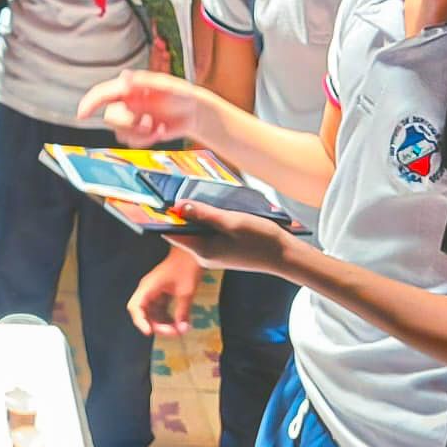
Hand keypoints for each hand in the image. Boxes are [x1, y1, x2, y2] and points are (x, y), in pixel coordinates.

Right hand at [77, 70, 204, 146]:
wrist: (195, 114)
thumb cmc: (183, 95)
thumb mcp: (167, 85)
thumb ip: (145, 81)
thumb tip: (125, 77)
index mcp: (128, 87)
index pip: (102, 94)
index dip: (89, 103)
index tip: (81, 115)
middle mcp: (126, 102)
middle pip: (110, 118)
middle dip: (129, 124)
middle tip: (148, 122)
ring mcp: (131, 117)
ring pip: (120, 132)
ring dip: (140, 134)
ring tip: (158, 127)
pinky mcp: (137, 131)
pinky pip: (131, 142)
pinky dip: (146, 140)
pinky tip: (160, 131)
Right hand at [127, 248, 201, 337]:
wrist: (192, 253)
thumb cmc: (186, 267)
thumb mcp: (186, 292)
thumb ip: (182, 312)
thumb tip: (182, 329)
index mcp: (148, 287)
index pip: (135, 307)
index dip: (140, 321)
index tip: (149, 332)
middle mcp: (148, 290)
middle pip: (145, 314)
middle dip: (158, 326)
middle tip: (176, 332)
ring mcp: (154, 292)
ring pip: (153, 314)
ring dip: (164, 323)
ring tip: (180, 329)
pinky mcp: (162, 293)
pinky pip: (161, 309)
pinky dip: (169, 318)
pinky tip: (180, 323)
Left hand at [166, 200, 292, 275]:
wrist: (285, 256)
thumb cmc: (261, 240)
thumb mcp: (231, 221)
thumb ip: (204, 214)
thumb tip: (179, 205)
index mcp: (202, 251)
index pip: (172, 234)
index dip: (165, 217)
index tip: (161, 199)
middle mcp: (204, 255)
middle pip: (184, 231)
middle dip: (183, 212)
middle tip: (183, 191)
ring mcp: (214, 253)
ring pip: (197, 230)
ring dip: (198, 215)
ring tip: (201, 197)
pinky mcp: (223, 249)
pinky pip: (209, 232)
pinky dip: (209, 220)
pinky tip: (216, 208)